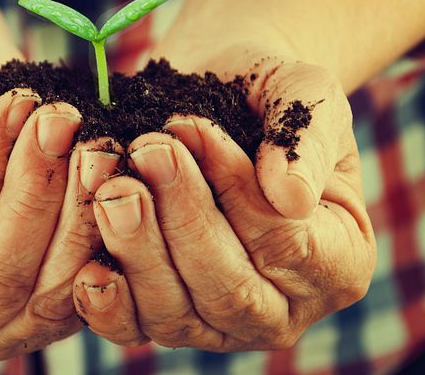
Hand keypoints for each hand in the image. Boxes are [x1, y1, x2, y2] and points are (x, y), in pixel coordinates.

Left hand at [71, 47, 376, 349]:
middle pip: (229, 290)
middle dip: (182, 220)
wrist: (207, 96)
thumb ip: (308, 140)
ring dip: (138, 250)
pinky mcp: (162, 315)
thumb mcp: (304, 95)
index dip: (236, 191)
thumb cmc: (263, 96)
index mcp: (337, 261)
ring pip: (175, 312)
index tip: (192, 129)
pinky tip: (86, 265)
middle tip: (146, 153)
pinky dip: (107, 302)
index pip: (288, 245)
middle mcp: (280, 307)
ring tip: (112, 187)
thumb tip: (290, 196)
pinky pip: (133, 328)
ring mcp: (217, 321)